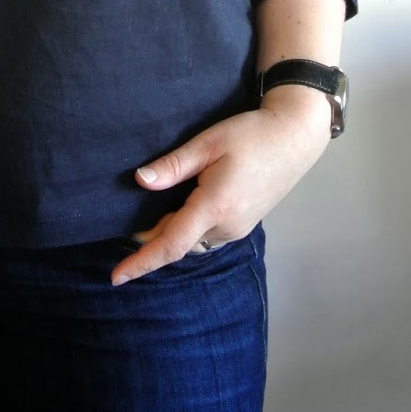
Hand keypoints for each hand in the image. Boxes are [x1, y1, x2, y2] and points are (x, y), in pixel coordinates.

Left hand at [111, 88, 332, 286]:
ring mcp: (238, 228)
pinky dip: (189, 227)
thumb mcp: (208, 143)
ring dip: (172, 231)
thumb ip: (174, 166)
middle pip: (179, 242)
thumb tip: (140, 181)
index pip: (171, 244)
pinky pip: (208, 234)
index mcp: (215, 207)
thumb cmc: (251, 134)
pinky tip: (182, 208)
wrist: (295, 137)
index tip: (116, 277)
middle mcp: (227, 227)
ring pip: (194, 239)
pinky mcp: (244, 223)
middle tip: (128, 221)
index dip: (142, 262)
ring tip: (152, 213)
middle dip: (153, 238)